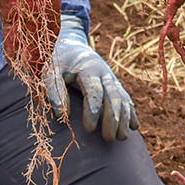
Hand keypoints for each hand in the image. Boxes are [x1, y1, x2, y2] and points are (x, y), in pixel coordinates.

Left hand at [45, 14, 137, 141]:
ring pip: (123, 98)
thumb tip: (61, 115)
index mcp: (87, 69)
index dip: (93, 110)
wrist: (72, 45)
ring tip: (122, 138)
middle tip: (108, 139)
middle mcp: (104, 73)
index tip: (89, 130)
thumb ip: (55, 92)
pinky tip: (134, 127)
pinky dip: (131, 111)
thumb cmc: (58, 62)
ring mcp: (111, 78)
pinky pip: (126, 98)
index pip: (94, 91)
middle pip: (113, 96)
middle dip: (113, 118)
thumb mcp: (50, 72)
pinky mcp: (114, 83)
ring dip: (125, 118)